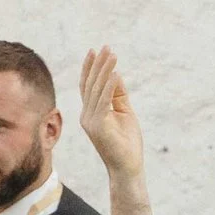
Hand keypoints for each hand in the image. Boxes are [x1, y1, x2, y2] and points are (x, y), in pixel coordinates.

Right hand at [77, 48, 152, 214]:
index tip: (95, 51)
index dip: (90, 68)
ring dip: (104, 70)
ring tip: (112, 54)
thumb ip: (118, 95)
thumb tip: (116, 74)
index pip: (88, 86)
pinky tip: (116, 73)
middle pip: (90, 84)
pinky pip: (103, 101)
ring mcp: (90, 121)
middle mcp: (87, 115)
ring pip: (96, 89)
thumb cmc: (127, 143)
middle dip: (98, 64)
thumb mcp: (124, 113)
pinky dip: (109, 86)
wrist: (128, 167)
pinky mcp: (98, 126)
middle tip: (106, 47)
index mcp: (91, 113)